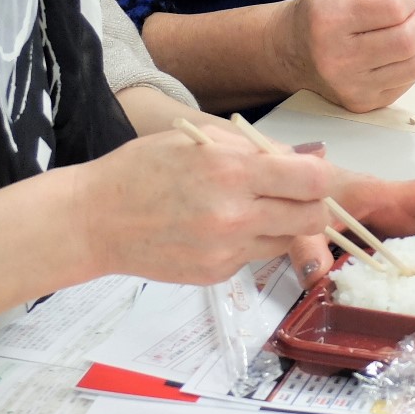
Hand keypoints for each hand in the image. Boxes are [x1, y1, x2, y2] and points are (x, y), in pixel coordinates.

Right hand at [75, 127, 334, 285]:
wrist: (96, 219)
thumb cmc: (142, 170)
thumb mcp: (199, 139)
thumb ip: (254, 150)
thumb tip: (304, 161)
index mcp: (231, 171)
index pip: (312, 182)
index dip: (318, 178)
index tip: (311, 175)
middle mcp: (235, 216)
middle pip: (312, 219)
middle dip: (310, 205)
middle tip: (292, 194)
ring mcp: (226, 251)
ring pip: (287, 241)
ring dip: (280, 224)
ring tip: (247, 207)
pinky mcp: (216, 274)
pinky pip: (254, 256)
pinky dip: (248, 241)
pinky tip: (217, 227)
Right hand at [276, 0, 414, 112]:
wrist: (288, 54)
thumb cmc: (316, 17)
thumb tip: (405, 6)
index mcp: (330, 20)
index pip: (393, 9)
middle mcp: (339, 57)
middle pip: (408, 40)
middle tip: (413, 13)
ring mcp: (351, 85)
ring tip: (405, 33)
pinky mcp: (362, 103)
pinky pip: (407, 82)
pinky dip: (408, 64)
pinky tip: (393, 54)